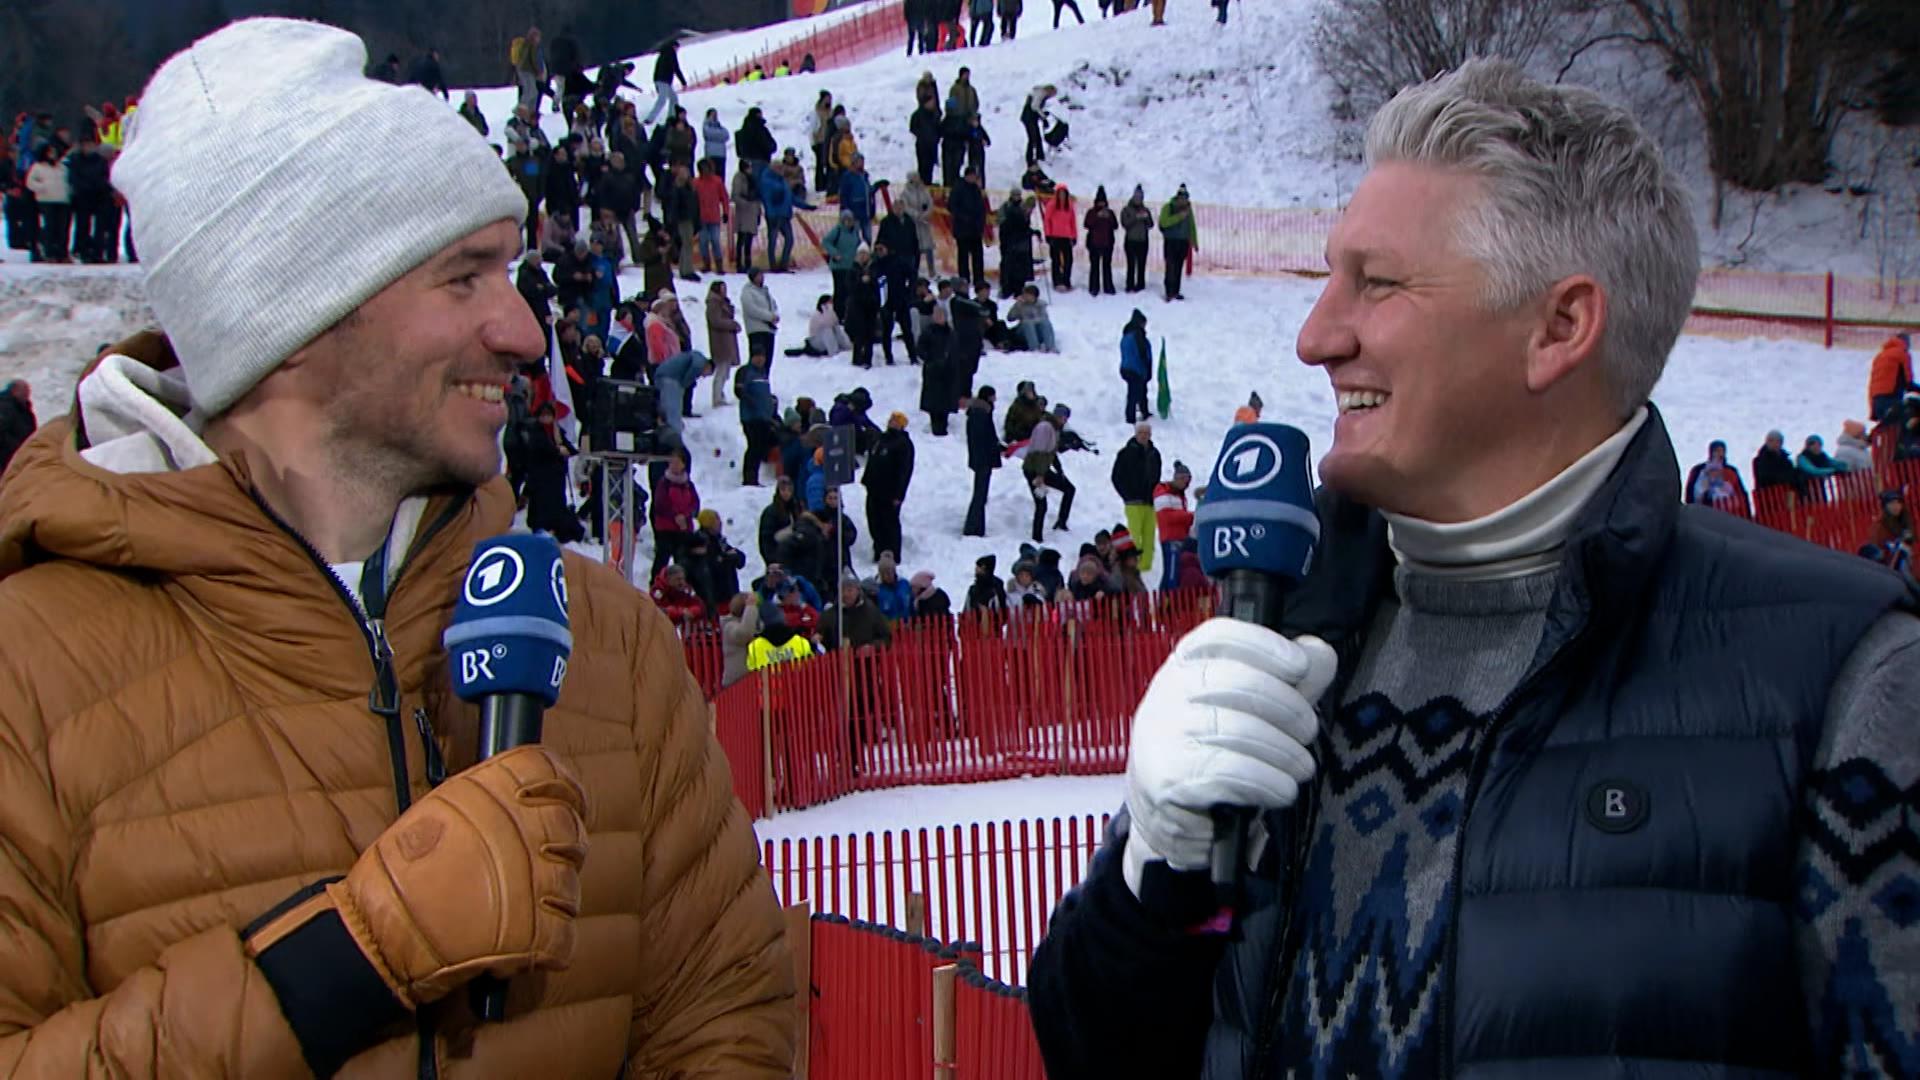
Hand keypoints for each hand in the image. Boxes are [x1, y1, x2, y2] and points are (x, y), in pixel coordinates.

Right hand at [327, 746, 587, 1005]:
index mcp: (496, 792)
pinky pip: (564, 937)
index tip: (565, 806)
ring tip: (507, 915)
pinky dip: (545, 947)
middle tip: (527, 873)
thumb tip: (524, 798)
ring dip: (547, 903)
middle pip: (569, 830)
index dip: (565, 790)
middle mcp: (524, 828)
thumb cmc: (398, 875)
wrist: (378, 935)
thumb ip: (487, 798)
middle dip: (558, 852)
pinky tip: (514, 948)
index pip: (552, 771)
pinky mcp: (540, 932)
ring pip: (569, 887)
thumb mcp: (438, 810)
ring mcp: (537, 880)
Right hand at [1122, 619, 1335, 896]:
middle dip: (1285, 706)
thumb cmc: (1217, 751)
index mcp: (1187, 665)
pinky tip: (1281, 790)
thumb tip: (1321, 654)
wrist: (1168, 812)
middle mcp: (1168, 692)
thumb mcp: (1256, 712)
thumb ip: (1290, 683)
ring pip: (1234, 729)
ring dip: (1282, 751)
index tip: (1300, 666)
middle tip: (1309, 731)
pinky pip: (1227, 772)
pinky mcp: (1167, 777)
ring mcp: (1162, 734)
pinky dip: (1266, 781)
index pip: (1217, 636)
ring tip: (1302, 768)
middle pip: (1232, 681)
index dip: (1262, 645)